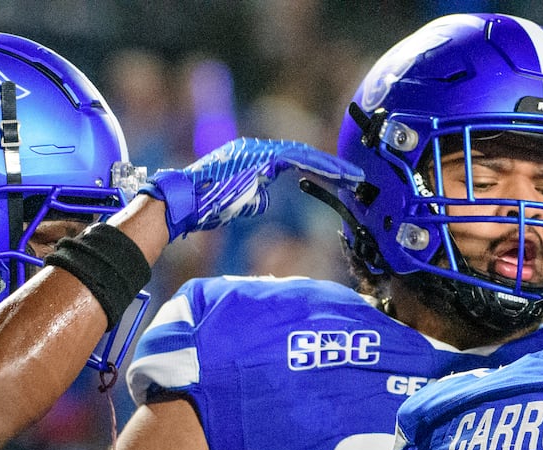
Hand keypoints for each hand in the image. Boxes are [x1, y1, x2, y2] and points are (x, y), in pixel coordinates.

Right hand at [142, 138, 361, 240]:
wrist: (186, 202)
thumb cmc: (207, 207)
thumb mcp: (238, 202)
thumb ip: (255, 195)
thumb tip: (267, 197)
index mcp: (252, 158)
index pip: (293, 161)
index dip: (318, 169)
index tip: (340, 180)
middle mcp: (256, 149)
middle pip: (302, 154)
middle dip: (331, 166)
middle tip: (356, 176)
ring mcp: (257, 151)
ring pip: (303, 154)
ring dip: (331, 166)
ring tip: (353, 177)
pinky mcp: (259, 157)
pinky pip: (296, 159)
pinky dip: (318, 166)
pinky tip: (337, 174)